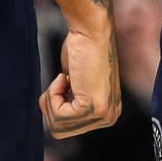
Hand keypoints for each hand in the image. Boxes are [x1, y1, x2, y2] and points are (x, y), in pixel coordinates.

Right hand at [41, 18, 121, 138]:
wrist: (91, 29)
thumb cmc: (82, 49)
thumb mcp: (77, 83)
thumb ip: (72, 102)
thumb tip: (56, 119)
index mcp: (108, 113)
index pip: (68, 127)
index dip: (57, 105)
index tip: (66, 82)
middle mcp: (110, 117)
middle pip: (61, 131)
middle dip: (52, 105)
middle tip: (62, 80)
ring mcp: (104, 114)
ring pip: (57, 126)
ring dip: (51, 99)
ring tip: (64, 78)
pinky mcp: (94, 108)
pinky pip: (58, 115)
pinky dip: (53, 94)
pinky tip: (65, 76)